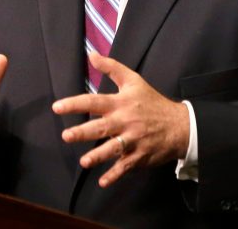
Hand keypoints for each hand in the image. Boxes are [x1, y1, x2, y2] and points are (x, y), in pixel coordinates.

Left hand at [52, 52, 188, 187]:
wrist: (180, 125)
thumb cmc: (152, 102)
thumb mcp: (134, 80)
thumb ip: (111, 68)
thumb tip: (92, 55)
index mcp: (121, 103)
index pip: (94, 102)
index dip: (75, 104)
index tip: (57, 107)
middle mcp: (125, 121)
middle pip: (101, 127)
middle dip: (83, 132)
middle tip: (66, 136)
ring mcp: (133, 140)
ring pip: (113, 149)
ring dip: (98, 156)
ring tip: (84, 162)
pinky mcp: (139, 156)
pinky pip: (125, 167)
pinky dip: (115, 175)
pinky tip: (102, 182)